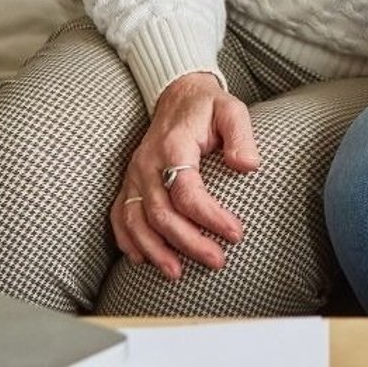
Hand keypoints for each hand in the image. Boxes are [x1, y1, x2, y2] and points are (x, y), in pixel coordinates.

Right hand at [110, 72, 260, 280]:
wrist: (177, 95)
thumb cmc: (207, 107)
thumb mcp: (232, 109)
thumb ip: (241, 135)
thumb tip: (248, 166)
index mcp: (173, 145)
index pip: (187, 191)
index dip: (210, 217)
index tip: (236, 233)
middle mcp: (147, 163)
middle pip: (161, 213)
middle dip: (188, 243)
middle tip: (217, 260)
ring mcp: (134, 174)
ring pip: (135, 220)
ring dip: (155, 250)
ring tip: (177, 273)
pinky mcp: (129, 182)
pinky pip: (119, 215)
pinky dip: (127, 240)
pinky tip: (142, 259)